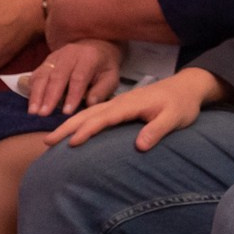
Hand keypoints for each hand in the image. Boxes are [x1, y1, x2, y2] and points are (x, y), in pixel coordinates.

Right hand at [27, 38, 122, 114]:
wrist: (96, 45)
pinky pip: (36, 74)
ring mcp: (55, 56)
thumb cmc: (104, 66)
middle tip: (44, 114)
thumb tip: (90, 104)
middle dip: (49, 96)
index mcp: (88, 57)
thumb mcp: (111, 76)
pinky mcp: (46, 61)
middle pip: (57, 76)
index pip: (78, 77)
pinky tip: (31, 102)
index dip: (72, 95)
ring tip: (33, 111)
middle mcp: (69, 54)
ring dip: (36, 94)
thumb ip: (102, 90)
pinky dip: (32, 88)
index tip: (66, 112)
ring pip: (43, 74)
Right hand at [48, 68, 225, 150]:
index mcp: (131, 104)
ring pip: (88, 112)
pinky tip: (71, 131)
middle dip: (67, 127)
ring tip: (51, 139)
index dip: (88, 130)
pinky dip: (79, 121)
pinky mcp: (120, 106)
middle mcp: (120, 102)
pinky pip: (94, 113)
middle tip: (47, 143)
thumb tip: (140, 146)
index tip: (72, 143)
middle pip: (88, 114)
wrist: (187, 87)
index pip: (104, 118)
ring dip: (69, 124)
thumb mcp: (175, 118)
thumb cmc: (182, 105)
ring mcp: (118, 103)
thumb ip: (157, 130)